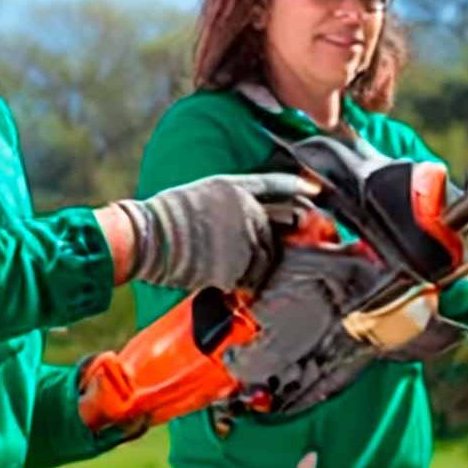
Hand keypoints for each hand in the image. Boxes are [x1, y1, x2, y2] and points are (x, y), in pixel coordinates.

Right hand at [116, 172, 313, 291]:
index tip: (317, 192)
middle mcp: (246, 208)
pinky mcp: (239, 263)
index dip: (298, 187)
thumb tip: (241, 222)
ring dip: (258, 266)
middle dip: (284, 238)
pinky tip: (229, 283)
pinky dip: (244, 283)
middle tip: (284, 248)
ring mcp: (245, 236)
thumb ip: (226, 205)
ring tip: (237, 270)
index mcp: (233, 187)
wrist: (150, 237)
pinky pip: (253, 277)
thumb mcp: (199, 196)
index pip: (275, 184)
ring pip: (268, 256)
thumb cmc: (164, 218)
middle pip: (280, 224)